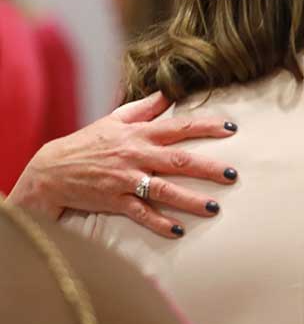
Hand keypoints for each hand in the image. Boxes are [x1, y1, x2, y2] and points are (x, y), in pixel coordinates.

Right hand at [8, 92, 238, 237]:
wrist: (50, 170)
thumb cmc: (87, 142)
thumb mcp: (114, 119)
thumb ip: (145, 107)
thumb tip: (169, 92)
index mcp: (139, 134)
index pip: (179, 127)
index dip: (206, 126)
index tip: (231, 128)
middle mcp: (136, 155)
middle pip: (178, 160)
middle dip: (208, 168)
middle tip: (233, 175)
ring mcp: (126, 179)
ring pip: (163, 190)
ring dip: (190, 200)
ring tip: (215, 208)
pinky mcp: (115, 201)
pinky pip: (140, 213)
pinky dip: (158, 223)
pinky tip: (178, 231)